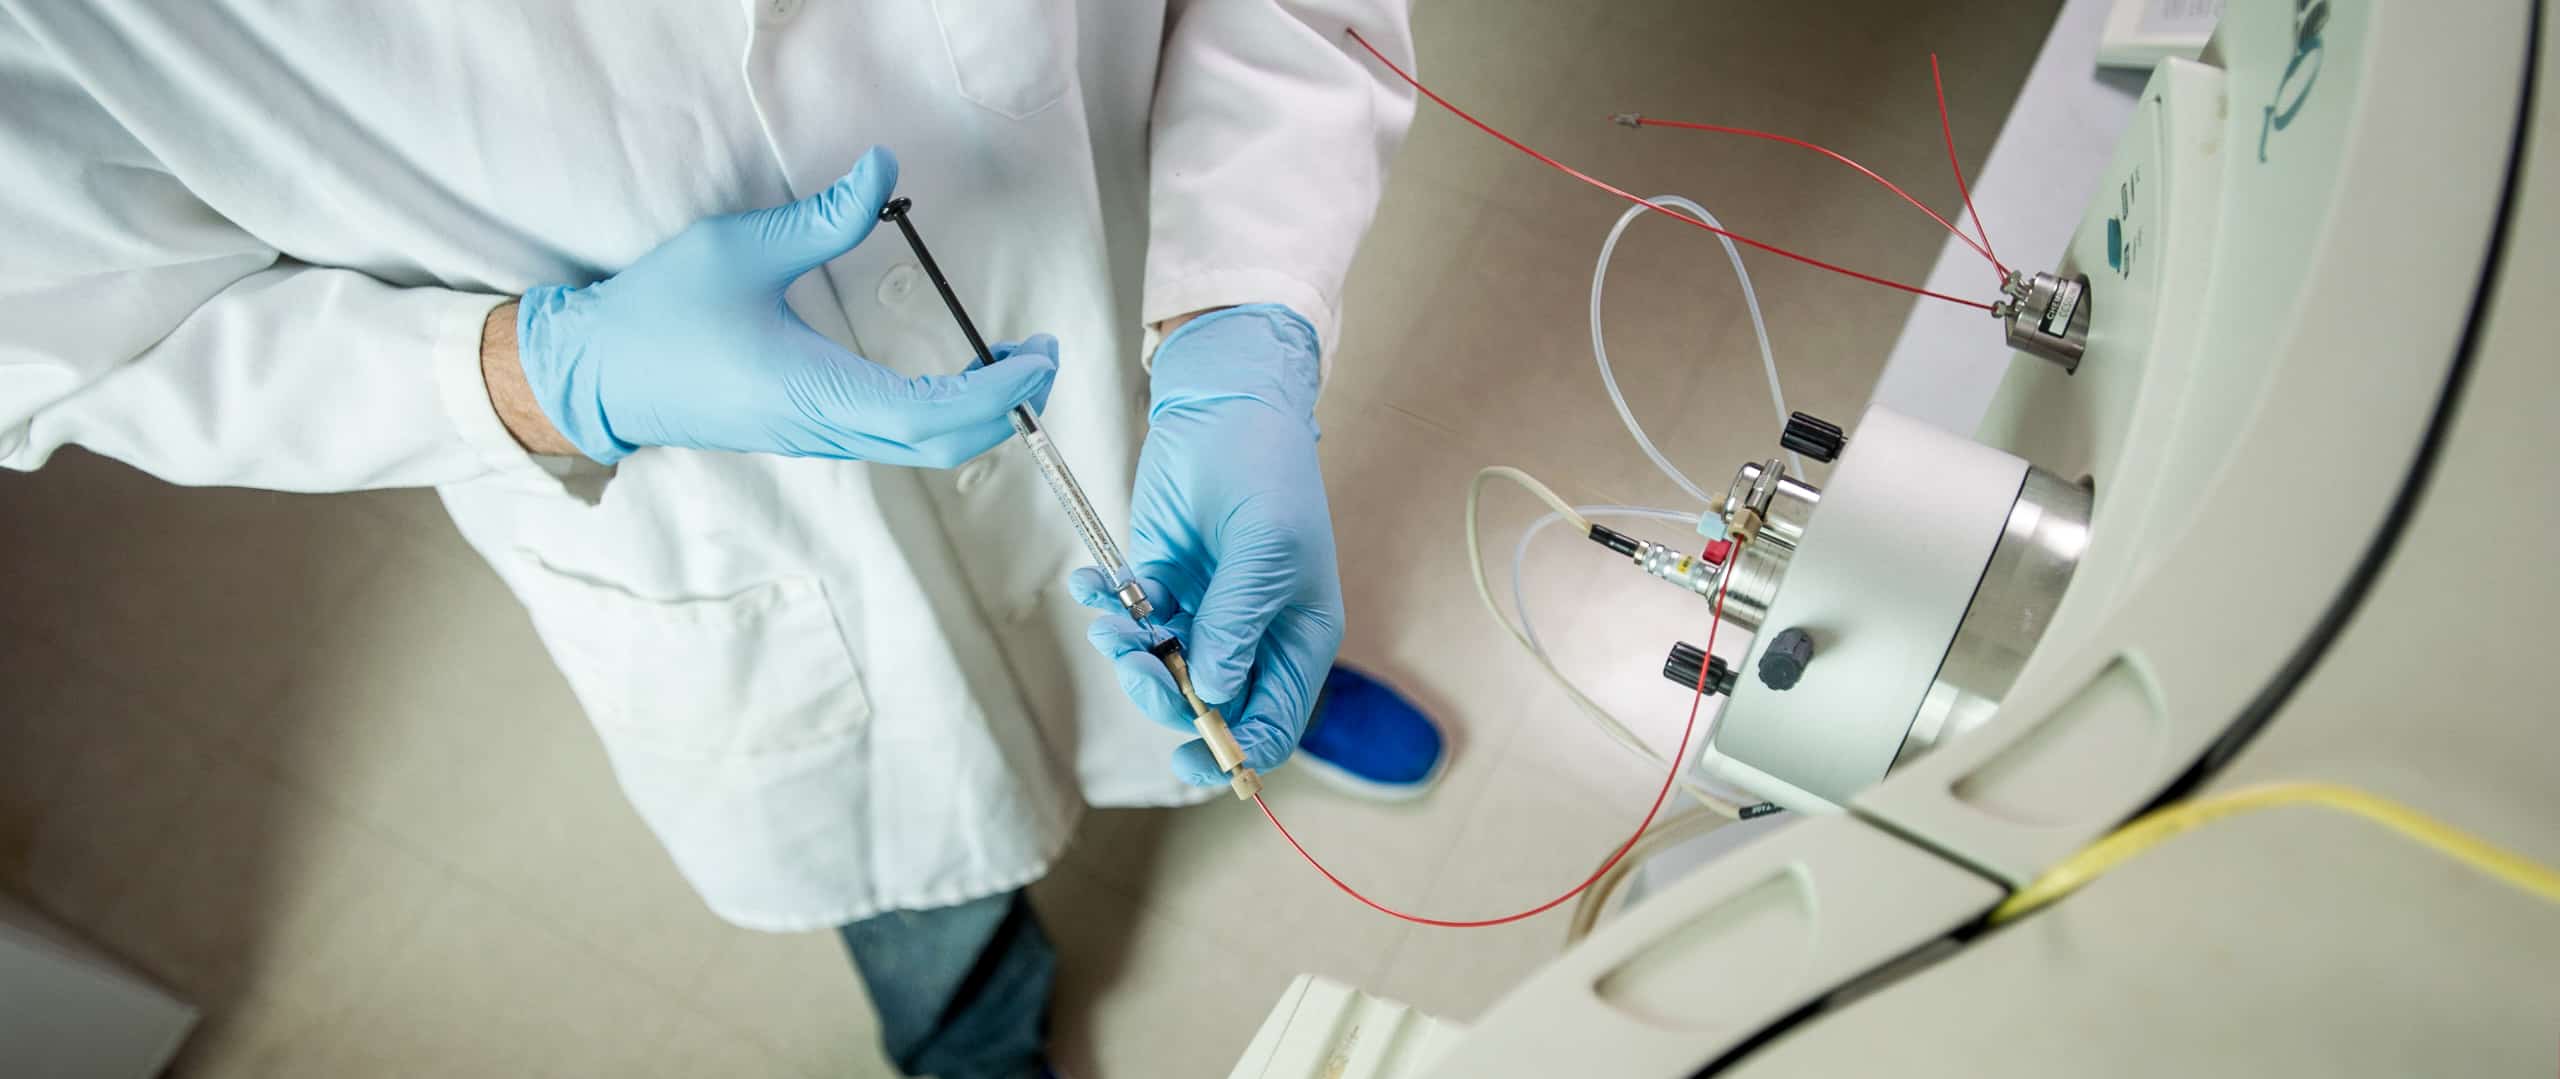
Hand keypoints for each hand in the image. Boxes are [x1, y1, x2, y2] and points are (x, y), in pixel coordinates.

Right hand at [509, 146, 1055, 465]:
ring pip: (921, 447)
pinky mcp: (811, 432)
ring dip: (979, 413)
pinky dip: (944, 416)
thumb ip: (822, 218)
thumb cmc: (661, 312)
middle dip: (1007, 407)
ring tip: (1018, 364)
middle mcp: (825, 429)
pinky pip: (896, 439)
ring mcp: (818, 438)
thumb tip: (880, 169)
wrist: (600, 375)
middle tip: (1045, 355)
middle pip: (941, 444)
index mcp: (814, 393)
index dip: (994, 395)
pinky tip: (962, 378)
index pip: (929, 414)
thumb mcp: (740, 250)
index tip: (1035, 359)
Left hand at [1073, 305, 1342, 785]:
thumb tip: (1212, 692)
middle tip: (1136, 662)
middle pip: (1208, 705)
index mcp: (1297, 638)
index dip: (1235, 750)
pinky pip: (1130, 622)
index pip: (1272, 722)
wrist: (1224, 402)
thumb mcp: (1265, 550)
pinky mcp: (1161, 582)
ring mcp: (1204, 611)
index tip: (1189, 759)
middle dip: (1166, 695)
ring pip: (1161, 669)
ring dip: (1128, 654)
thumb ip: (1237, 624)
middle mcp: (1251, 634)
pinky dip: (1105, 611)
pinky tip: (1092, 585)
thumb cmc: (1266, 471)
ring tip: (1108, 620)